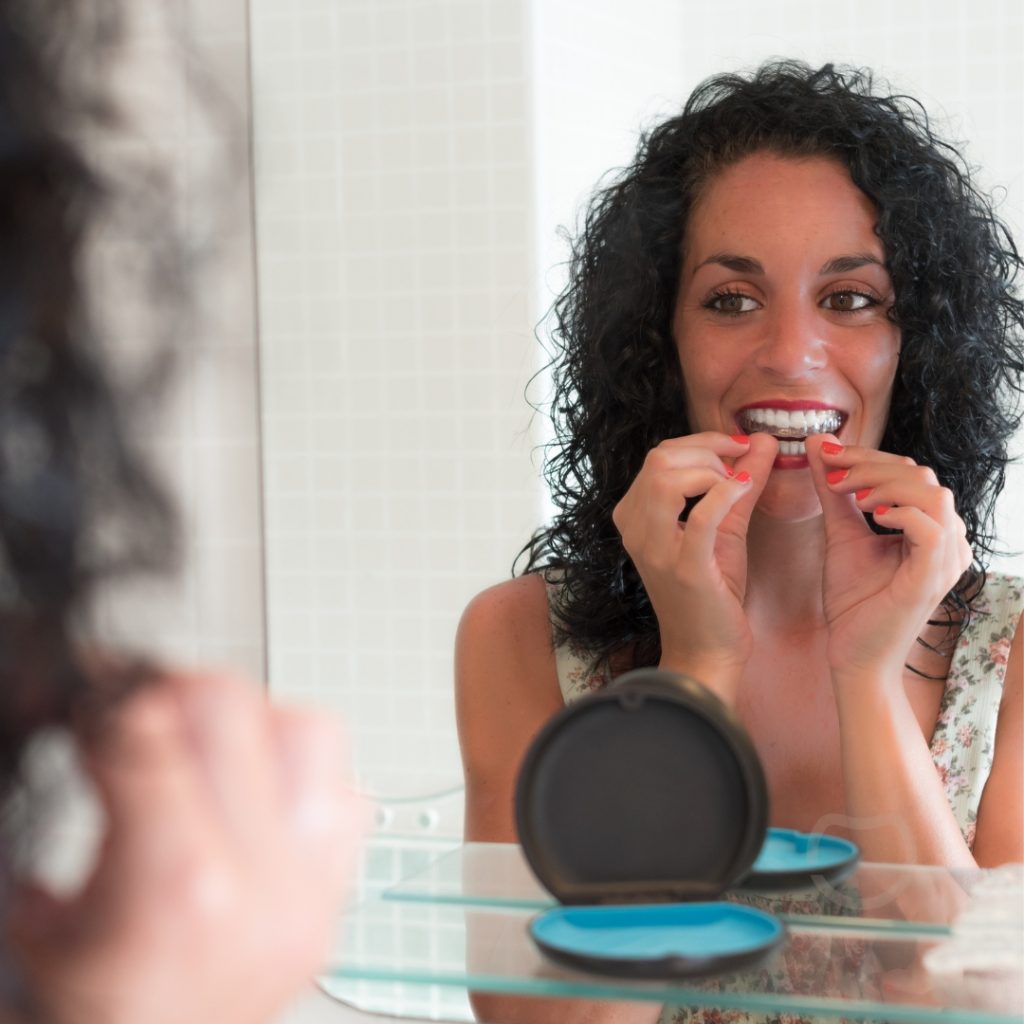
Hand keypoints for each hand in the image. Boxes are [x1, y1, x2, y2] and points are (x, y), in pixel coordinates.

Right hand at [9, 671, 368, 1023]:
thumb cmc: (92, 1018)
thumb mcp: (40, 926)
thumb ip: (62, 815)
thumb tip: (81, 712)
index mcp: (174, 895)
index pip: (152, 738)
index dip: (110, 709)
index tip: (94, 710)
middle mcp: (263, 886)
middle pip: (234, 709)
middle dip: (173, 698)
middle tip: (142, 719)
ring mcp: (313, 890)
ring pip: (309, 730)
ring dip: (254, 725)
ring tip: (207, 753)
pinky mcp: (338, 897)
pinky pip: (344, 787)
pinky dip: (302, 774)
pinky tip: (256, 796)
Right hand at [612, 432, 776, 696]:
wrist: (706, 652)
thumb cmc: (712, 593)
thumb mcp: (725, 528)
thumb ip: (741, 483)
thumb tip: (764, 442)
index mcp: (635, 516)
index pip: (660, 455)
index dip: (704, 442)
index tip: (740, 448)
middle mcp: (635, 529)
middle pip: (660, 459)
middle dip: (708, 452)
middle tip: (739, 470)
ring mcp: (655, 550)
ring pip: (668, 478)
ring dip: (712, 473)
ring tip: (737, 488)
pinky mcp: (684, 569)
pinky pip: (700, 516)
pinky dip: (724, 494)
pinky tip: (742, 491)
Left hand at [806, 434, 972, 680]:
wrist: (853, 655)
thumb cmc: (854, 601)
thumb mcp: (840, 533)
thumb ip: (834, 492)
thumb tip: (817, 445)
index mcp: (930, 526)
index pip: (909, 471)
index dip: (867, 457)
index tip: (825, 456)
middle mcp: (947, 538)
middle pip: (920, 475)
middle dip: (870, 465)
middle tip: (831, 473)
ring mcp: (947, 558)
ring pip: (932, 494)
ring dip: (885, 485)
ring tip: (853, 495)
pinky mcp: (934, 577)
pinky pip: (932, 530)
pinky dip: (902, 513)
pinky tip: (872, 516)